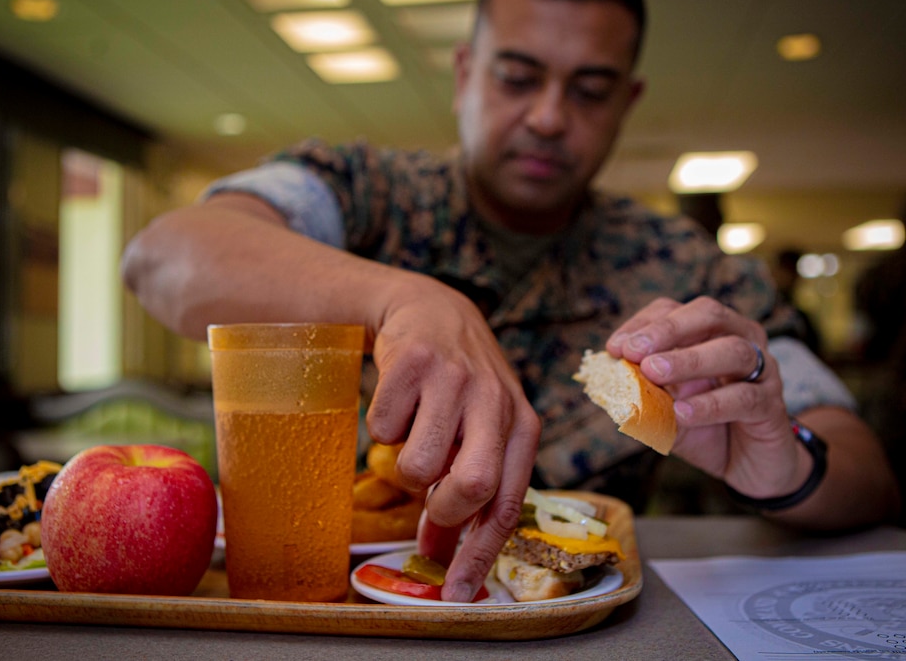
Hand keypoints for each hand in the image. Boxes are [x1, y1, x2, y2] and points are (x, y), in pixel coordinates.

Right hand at [365, 274, 539, 601]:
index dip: (480, 554)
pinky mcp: (414, 361)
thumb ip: (465, 492)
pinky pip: (383, 429)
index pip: (508, 503)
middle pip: (473, 486)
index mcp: (522, 425)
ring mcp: (456, 378)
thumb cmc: (459, 385)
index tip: (456, 593)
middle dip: (441, 508)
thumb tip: (439, 556)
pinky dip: (383, 426)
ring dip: (406, 464)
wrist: (430, 311)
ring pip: (419, 465)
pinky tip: (400, 401)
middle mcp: (496, 401)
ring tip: (415, 435)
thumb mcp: (478, 432)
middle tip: (427, 499)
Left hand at [606, 296, 808, 498]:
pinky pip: (745, 398)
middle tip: (634, 351)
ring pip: (733, 351)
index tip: (615, 348)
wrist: (751, 467)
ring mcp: (763, 372)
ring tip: (653, 373)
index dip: (644, 324)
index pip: (675, 311)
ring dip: (689, 359)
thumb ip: (644, 395)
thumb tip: (606, 385)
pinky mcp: (772, 407)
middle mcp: (742, 342)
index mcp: (711, 333)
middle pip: (710, 316)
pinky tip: (682, 413)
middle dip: (668, 330)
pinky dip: (711, 404)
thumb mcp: (667, 410)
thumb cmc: (707, 429)